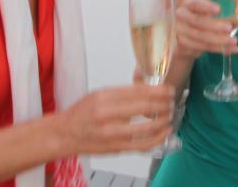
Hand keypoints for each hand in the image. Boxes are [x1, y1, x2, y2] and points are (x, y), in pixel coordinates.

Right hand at [54, 84, 175, 154]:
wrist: (64, 134)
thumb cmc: (81, 113)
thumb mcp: (99, 94)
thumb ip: (122, 93)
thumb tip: (147, 89)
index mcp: (105, 97)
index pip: (139, 91)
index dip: (159, 91)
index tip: (169, 90)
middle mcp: (108, 114)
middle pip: (146, 107)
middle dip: (164, 104)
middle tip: (172, 102)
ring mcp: (113, 133)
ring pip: (147, 128)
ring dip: (164, 121)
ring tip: (170, 116)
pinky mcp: (116, 148)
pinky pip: (142, 145)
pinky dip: (157, 138)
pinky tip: (164, 132)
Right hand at [174, 0, 237, 60]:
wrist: (185, 37)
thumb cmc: (203, 20)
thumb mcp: (215, 15)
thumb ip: (231, 14)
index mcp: (188, 4)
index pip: (195, 3)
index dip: (206, 6)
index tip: (219, 10)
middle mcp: (181, 17)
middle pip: (197, 22)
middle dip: (214, 26)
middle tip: (229, 29)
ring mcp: (179, 32)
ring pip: (200, 37)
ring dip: (218, 41)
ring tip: (234, 42)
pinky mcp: (182, 46)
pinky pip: (201, 48)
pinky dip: (217, 49)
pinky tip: (229, 50)